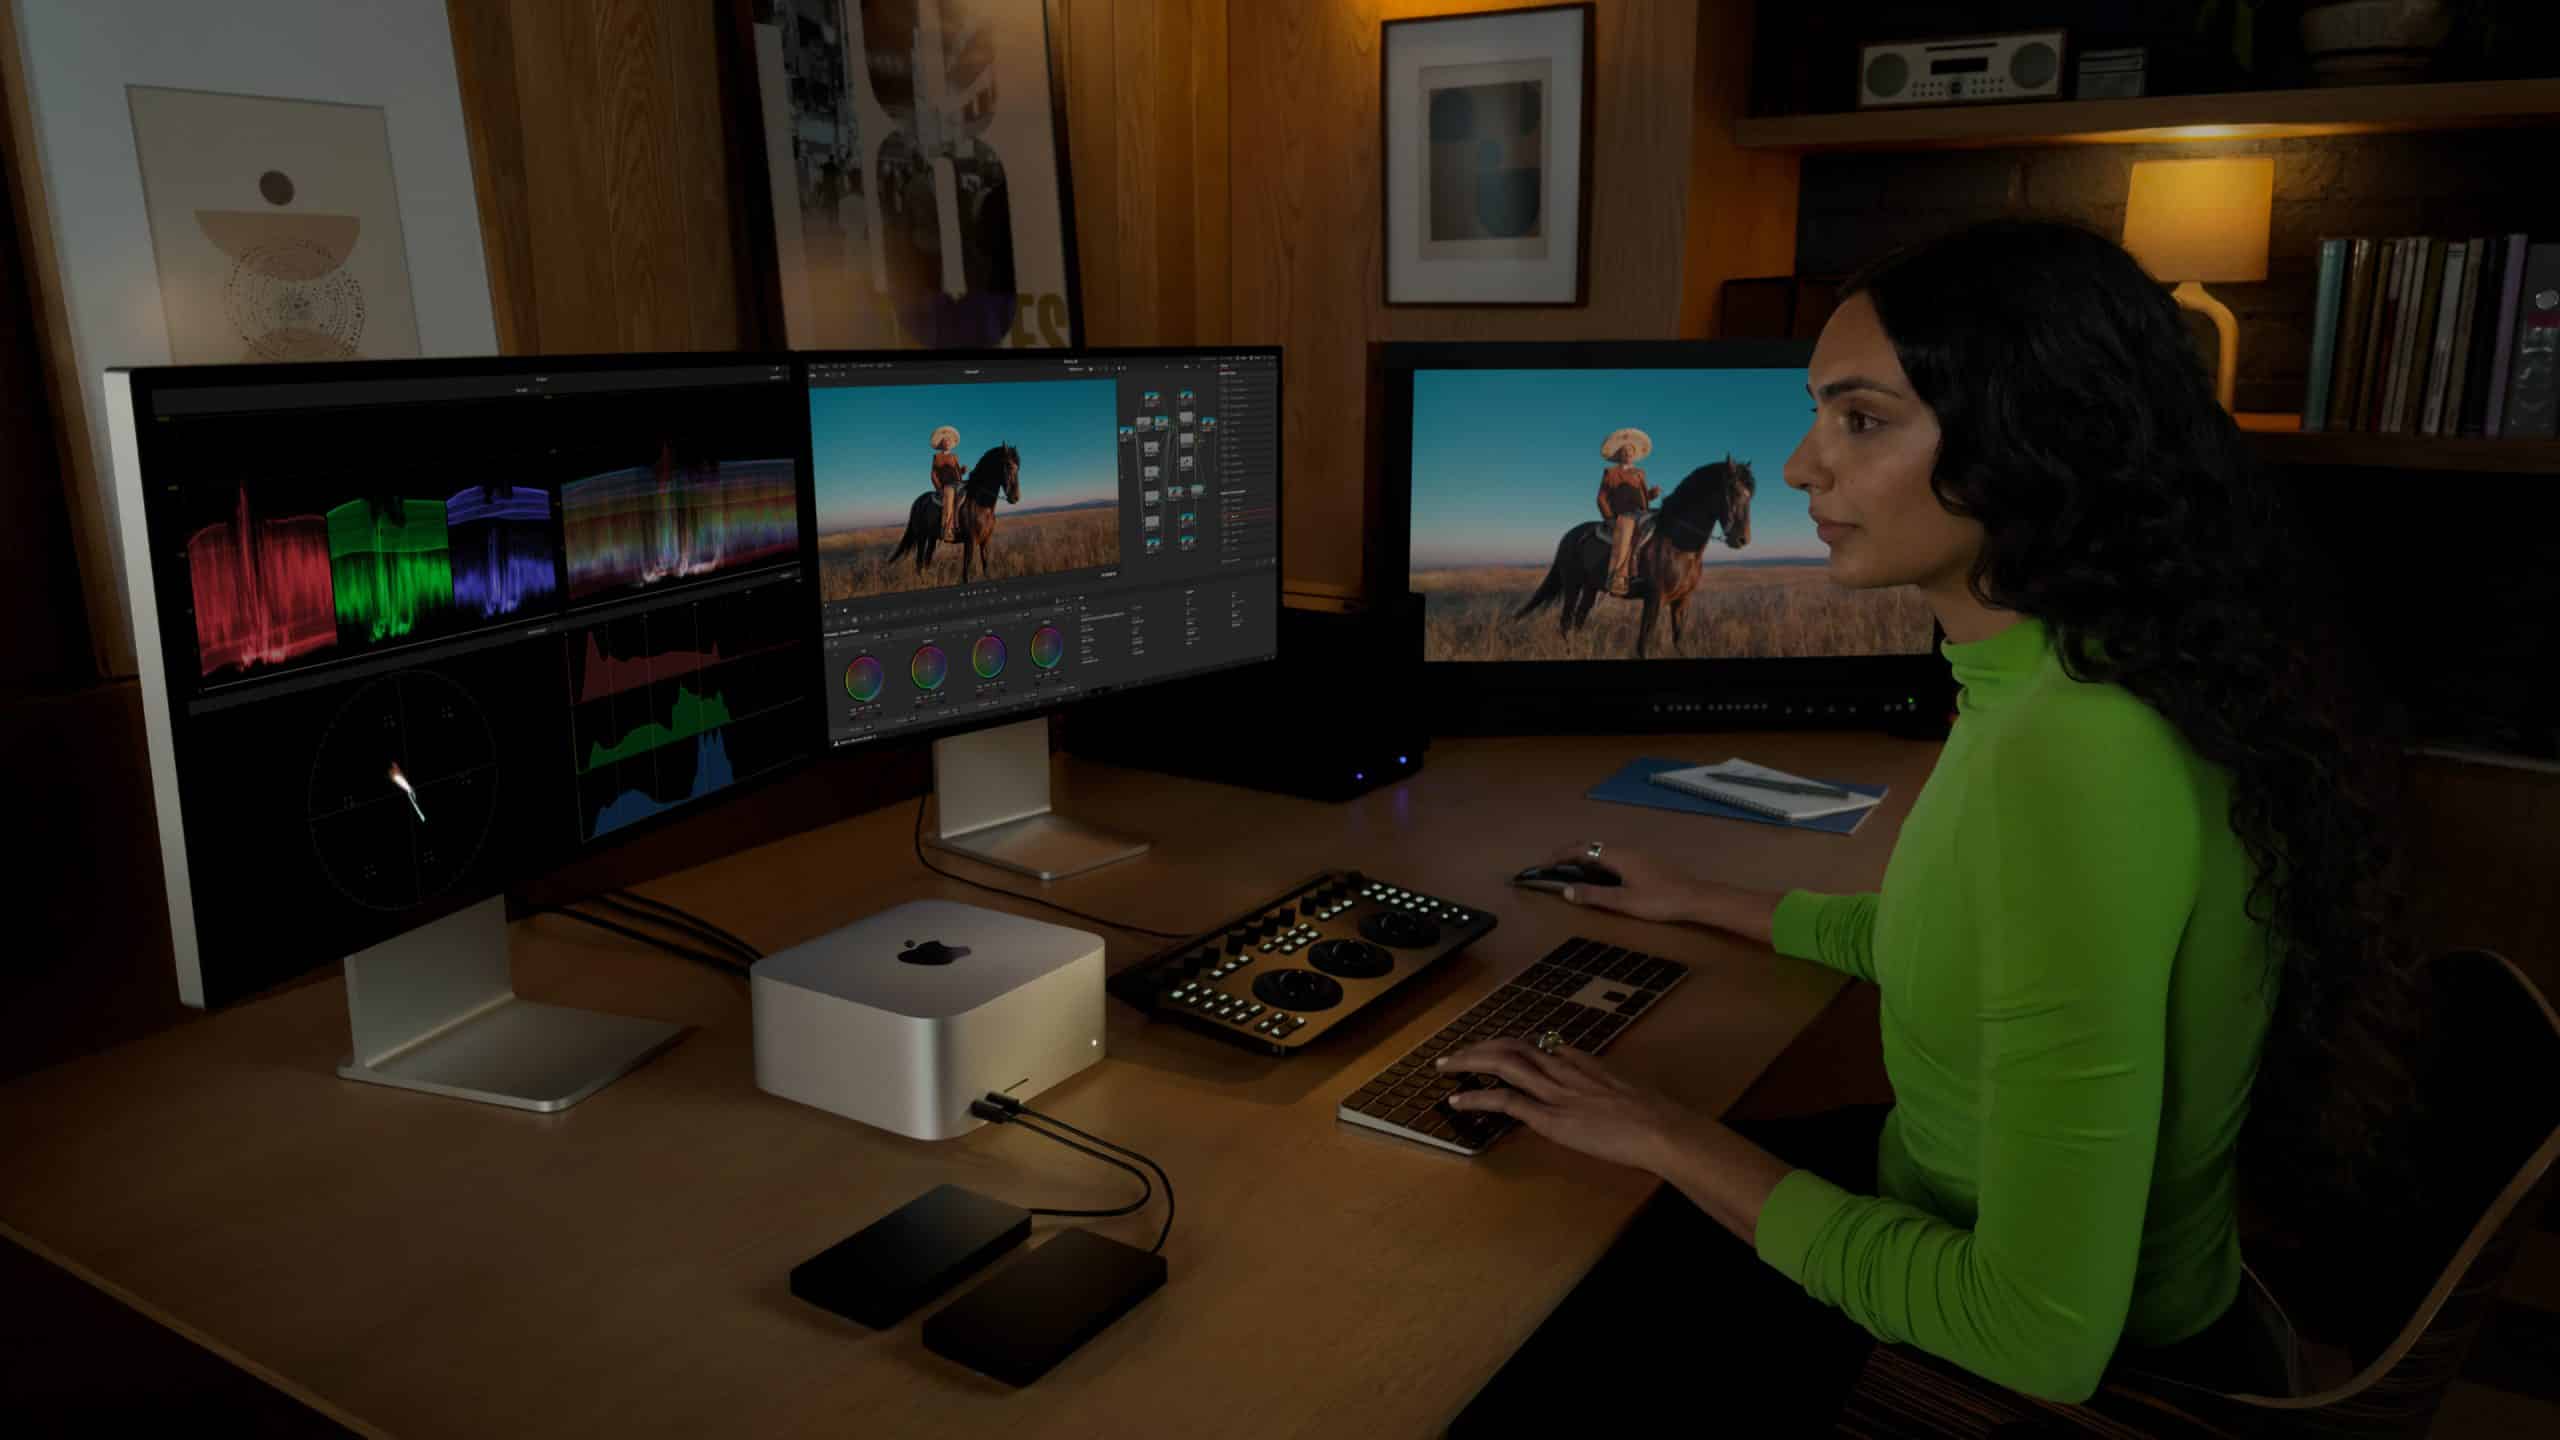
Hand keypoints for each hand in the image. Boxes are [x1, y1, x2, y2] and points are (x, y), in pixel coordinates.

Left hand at [1435, 1039, 1700, 1175]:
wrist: (1661, 1129)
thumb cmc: (1654, 1118)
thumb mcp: (1629, 1092)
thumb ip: (1608, 1085)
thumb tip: (1598, 1081)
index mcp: (1584, 1064)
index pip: (1540, 1047)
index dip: (1511, 1048)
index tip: (1494, 1052)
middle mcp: (1564, 1070)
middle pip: (1512, 1047)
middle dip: (1480, 1047)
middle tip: (1456, 1053)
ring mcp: (1555, 1093)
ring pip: (1502, 1064)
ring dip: (1469, 1061)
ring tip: (1444, 1064)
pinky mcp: (1550, 1118)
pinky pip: (1505, 1101)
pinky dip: (1477, 1097)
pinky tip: (1457, 1100)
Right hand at [1544, 842, 1701, 923]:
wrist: (1695, 897)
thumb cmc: (1659, 900)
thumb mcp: (1623, 902)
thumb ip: (1594, 895)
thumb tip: (1566, 891)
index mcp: (1618, 856)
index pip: (1582, 849)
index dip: (1561, 855)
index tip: (1543, 863)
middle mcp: (1626, 850)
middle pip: (1592, 846)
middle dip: (1570, 854)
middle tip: (1554, 867)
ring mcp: (1638, 854)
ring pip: (1605, 851)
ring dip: (1586, 858)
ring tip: (1573, 872)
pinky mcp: (1646, 862)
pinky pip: (1615, 856)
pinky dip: (1599, 862)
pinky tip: (1602, 876)